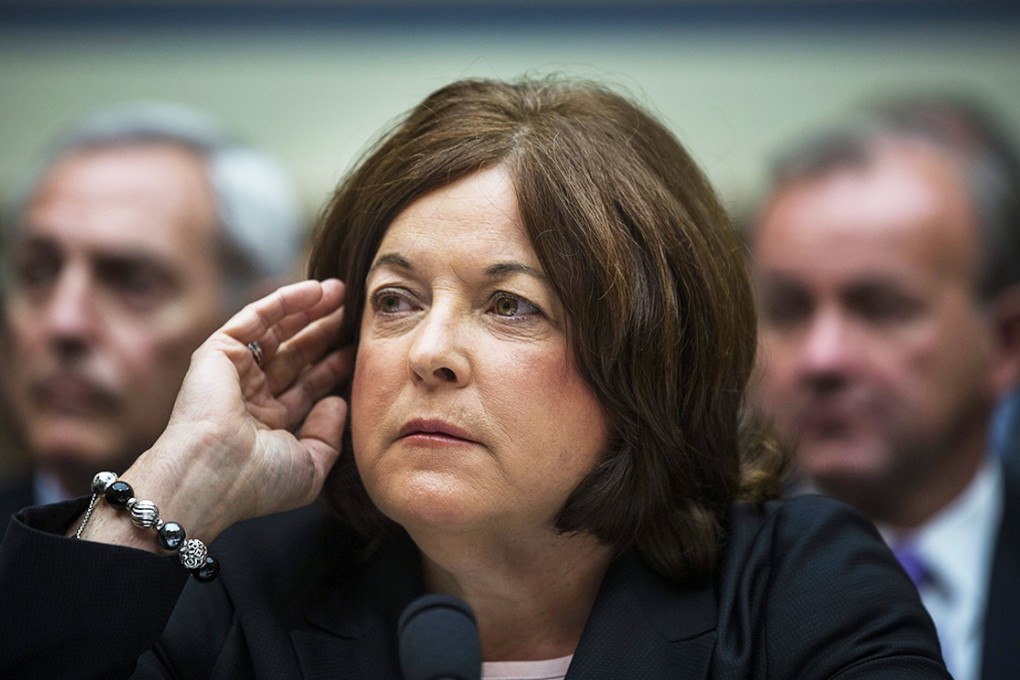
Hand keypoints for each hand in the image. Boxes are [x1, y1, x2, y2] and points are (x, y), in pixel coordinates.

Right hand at [80, 279, 352, 547]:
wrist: (212, 475)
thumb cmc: (258, 480)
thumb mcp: (310, 466)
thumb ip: (329, 433)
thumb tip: (338, 400)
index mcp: (271, 425)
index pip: (309, 387)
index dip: (335, 365)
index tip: (363, 346)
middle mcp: (252, 397)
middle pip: (297, 354)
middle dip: (325, 331)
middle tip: (355, 311)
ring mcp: (235, 373)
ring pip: (279, 332)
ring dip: (310, 310)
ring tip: (343, 291)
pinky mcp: (219, 352)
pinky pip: (257, 318)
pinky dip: (285, 301)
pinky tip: (316, 289)